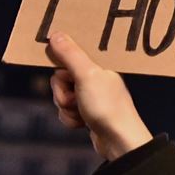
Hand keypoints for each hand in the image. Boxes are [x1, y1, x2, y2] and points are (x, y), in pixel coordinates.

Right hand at [47, 32, 152, 160]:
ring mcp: (92, 96)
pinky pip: (67, 112)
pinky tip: (83, 124)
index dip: (61, 69)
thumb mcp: (87, 76)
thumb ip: (70, 55)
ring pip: (61, 97)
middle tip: (76, 98)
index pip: (69, 57)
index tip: (62, 75)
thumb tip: (56, 34)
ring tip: (83, 113)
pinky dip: (70, 119)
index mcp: (99, 65)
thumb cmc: (107, 106)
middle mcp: (96, 78)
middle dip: (63, 93)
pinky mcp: (88, 112)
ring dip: (66, 108)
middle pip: (60, 79)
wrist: (118, 141)